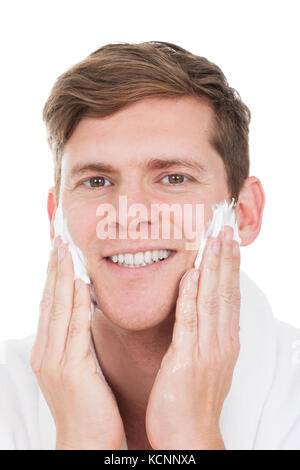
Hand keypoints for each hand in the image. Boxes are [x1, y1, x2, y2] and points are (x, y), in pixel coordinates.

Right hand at [30, 237, 123, 449]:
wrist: (86, 444)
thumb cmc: (89, 406)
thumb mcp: (80, 368)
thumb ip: (78, 341)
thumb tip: (86, 314)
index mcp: (48, 351)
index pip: (50, 305)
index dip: (54, 277)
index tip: (60, 252)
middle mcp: (46, 352)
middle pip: (50, 301)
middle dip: (54, 269)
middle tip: (58, 240)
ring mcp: (55, 361)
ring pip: (58, 309)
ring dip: (62, 277)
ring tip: (65, 250)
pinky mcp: (71, 369)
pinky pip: (74, 328)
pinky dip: (76, 303)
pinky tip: (80, 283)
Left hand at [146, 225, 240, 449]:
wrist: (188, 437)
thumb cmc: (190, 401)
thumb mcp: (203, 363)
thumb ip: (203, 335)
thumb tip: (200, 311)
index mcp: (224, 342)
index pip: (229, 296)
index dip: (230, 267)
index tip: (229, 242)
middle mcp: (220, 343)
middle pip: (225, 292)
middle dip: (226, 258)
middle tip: (226, 228)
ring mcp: (206, 351)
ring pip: (212, 300)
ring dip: (214, 268)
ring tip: (215, 239)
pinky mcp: (186, 361)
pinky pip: (190, 322)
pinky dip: (192, 296)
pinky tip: (193, 275)